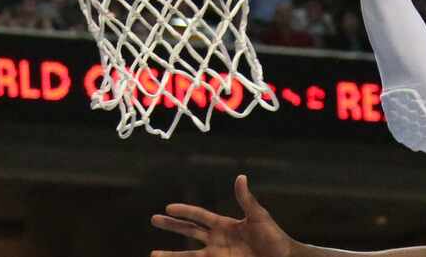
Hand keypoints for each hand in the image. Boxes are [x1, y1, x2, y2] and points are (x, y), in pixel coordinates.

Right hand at [151, 175, 296, 256]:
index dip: (185, 211)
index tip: (168, 207)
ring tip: (152, 255)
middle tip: (153, 219)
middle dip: (172, 226)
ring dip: (171, 256)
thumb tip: (240, 177)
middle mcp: (217, 240)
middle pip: (189, 232)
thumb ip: (246, 199)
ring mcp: (218, 255)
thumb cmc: (273, 236)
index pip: (200, 216)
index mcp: (225, 225)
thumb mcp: (258, 216)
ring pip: (188, 255)